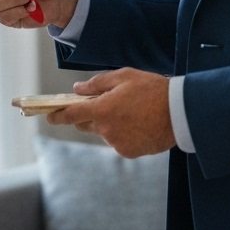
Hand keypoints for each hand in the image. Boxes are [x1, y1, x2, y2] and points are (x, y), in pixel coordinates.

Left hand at [47, 68, 175, 157]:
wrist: (180, 113)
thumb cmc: (152, 89)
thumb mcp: (124, 77)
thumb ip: (97, 83)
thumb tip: (78, 89)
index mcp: (102, 109)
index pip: (71, 114)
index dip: (58, 115)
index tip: (49, 116)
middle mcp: (106, 129)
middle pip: (87, 124)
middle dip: (89, 115)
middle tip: (104, 104)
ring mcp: (117, 143)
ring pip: (104, 133)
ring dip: (110, 124)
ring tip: (131, 111)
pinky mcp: (129, 152)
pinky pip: (118, 142)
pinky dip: (123, 133)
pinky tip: (139, 123)